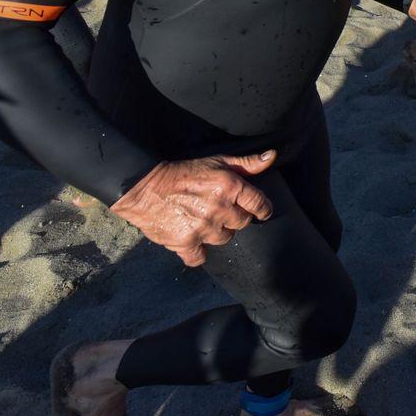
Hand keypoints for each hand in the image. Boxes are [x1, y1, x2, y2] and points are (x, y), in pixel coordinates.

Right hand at [109, 151, 275, 267]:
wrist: (145, 188)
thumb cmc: (183, 172)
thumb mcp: (216, 161)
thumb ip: (246, 163)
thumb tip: (271, 156)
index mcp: (230, 187)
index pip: (259, 204)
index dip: (263, 209)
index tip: (262, 212)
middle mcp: (220, 208)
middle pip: (242, 222)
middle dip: (236, 217)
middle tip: (221, 210)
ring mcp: (203, 228)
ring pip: (224, 239)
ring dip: (218, 232)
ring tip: (205, 221)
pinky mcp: (186, 243)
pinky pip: (200, 258)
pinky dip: (197, 253)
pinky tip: (194, 241)